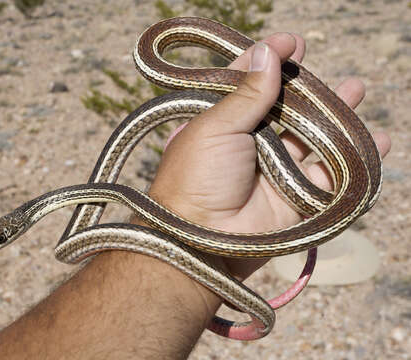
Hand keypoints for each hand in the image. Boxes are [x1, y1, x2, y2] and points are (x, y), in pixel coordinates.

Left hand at [146, 33, 390, 281]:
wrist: (200, 240)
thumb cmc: (197, 177)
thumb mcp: (215, 127)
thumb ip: (247, 94)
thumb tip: (266, 53)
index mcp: (222, 122)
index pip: (246, 84)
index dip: (266, 61)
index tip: (289, 42)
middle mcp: (249, 142)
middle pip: (284, 107)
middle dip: (303, 85)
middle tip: (315, 60)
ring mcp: (275, 169)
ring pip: (312, 136)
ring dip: (334, 114)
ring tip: (355, 89)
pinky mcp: (296, 197)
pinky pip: (331, 175)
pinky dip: (355, 159)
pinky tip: (376, 139)